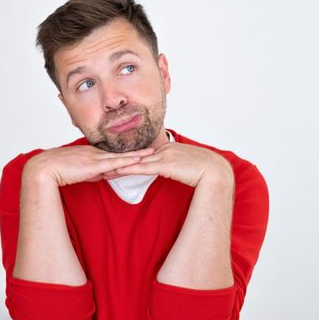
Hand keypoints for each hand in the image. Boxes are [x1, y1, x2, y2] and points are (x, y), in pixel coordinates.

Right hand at [22, 145, 154, 186]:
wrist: (44, 168)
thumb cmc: (57, 170)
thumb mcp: (78, 171)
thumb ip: (91, 173)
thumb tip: (103, 175)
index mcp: (92, 153)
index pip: (114, 153)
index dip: (129, 152)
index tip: (141, 151)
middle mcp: (96, 153)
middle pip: (122, 153)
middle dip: (139, 151)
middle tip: (155, 148)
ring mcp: (96, 158)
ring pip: (122, 157)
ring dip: (138, 155)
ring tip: (153, 152)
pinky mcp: (94, 165)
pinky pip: (115, 163)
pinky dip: (128, 162)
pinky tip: (139, 161)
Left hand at [112, 143, 233, 186]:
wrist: (215, 170)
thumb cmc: (205, 169)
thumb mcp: (187, 165)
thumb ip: (177, 166)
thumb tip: (171, 171)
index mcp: (169, 148)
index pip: (144, 154)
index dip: (129, 158)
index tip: (116, 161)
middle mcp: (164, 149)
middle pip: (136, 155)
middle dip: (119, 160)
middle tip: (103, 163)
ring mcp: (164, 156)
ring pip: (136, 161)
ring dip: (119, 165)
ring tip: (103, 169)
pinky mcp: (164, 165)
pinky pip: (142, 168)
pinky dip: (128, 169)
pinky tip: (116, 171)